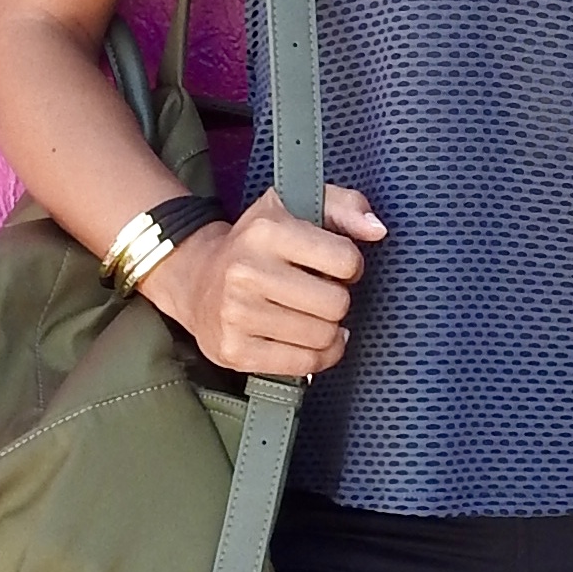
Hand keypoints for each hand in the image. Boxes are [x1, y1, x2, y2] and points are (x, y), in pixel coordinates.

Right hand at [138, 184, 383, 375]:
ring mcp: (236, 315)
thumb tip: (377, 230)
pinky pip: (304, 365)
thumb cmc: (258, 242)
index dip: (350, 265)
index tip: (333, 267)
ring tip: (310, 315)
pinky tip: (306, 339)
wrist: (196, 278)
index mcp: (266, 231)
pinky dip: (316, 356)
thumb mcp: (296, 206)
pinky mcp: (234, 351)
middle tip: (319, 293)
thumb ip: (344, 206)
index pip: (346, 260)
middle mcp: (246, 272)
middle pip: (337, 304)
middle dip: (337, 300)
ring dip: (327, 329)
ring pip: (323, 337)